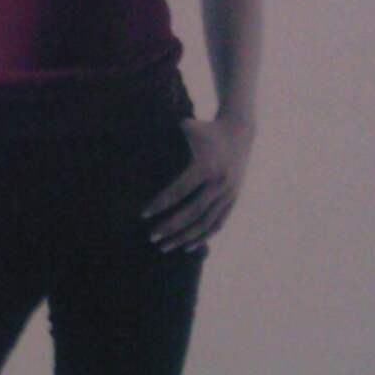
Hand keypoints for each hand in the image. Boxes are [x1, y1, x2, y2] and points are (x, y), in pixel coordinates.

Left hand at [141, 115, 254, 254]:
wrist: (239, 131)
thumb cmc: (205, 129)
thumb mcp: (187, 127)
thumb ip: (165, 134)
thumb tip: (135, 137)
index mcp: (206, 166)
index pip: (179, 190)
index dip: (160, 204)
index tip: (143, 215)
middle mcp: (219, 183)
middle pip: (192, 212)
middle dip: (170, 226)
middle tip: (151, 237)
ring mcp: (228, 193)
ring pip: (206, 223)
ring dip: (185, 237)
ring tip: (164, 247)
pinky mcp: (233, 199)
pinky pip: (218, 223)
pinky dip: (203, 237)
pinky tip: (187, 247)